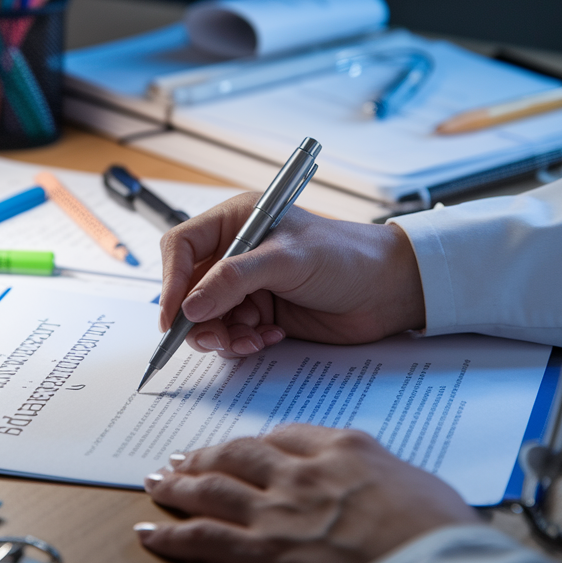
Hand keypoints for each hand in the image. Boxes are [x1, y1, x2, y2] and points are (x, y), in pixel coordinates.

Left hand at [135, 424, 479, 562]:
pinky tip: (151, 533)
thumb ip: (389, 478)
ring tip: (158, 482)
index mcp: (345, 451)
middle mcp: (302, 472)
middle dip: (207, 455)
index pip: (287, 436)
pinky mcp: (259, 552)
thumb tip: (386, 485)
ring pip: (211, 486)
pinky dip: (170, 534)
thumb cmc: (444, 539)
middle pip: (239, 454)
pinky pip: (201, 536)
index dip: (257, 442)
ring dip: (178, 484)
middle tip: (185, 457)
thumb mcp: (424, 488)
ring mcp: (277, 510)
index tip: (245, 445)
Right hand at [159, 196, 424, 354]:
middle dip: (197, 317)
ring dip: (222, 335)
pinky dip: (244, 342)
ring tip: (248, 340)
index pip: (182, 247)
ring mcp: (249, 285)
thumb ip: (234, 280)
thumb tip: (190, 307)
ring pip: (209, 317)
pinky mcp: (263, 313)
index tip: (173, 315)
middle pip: (190, 289)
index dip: (171, 280)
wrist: (390, 289)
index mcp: (236, 221)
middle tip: (211, 339)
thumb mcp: (287, 259)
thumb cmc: (346, 256)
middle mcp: (236, 252)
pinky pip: (233, 334)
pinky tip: (270, 337)